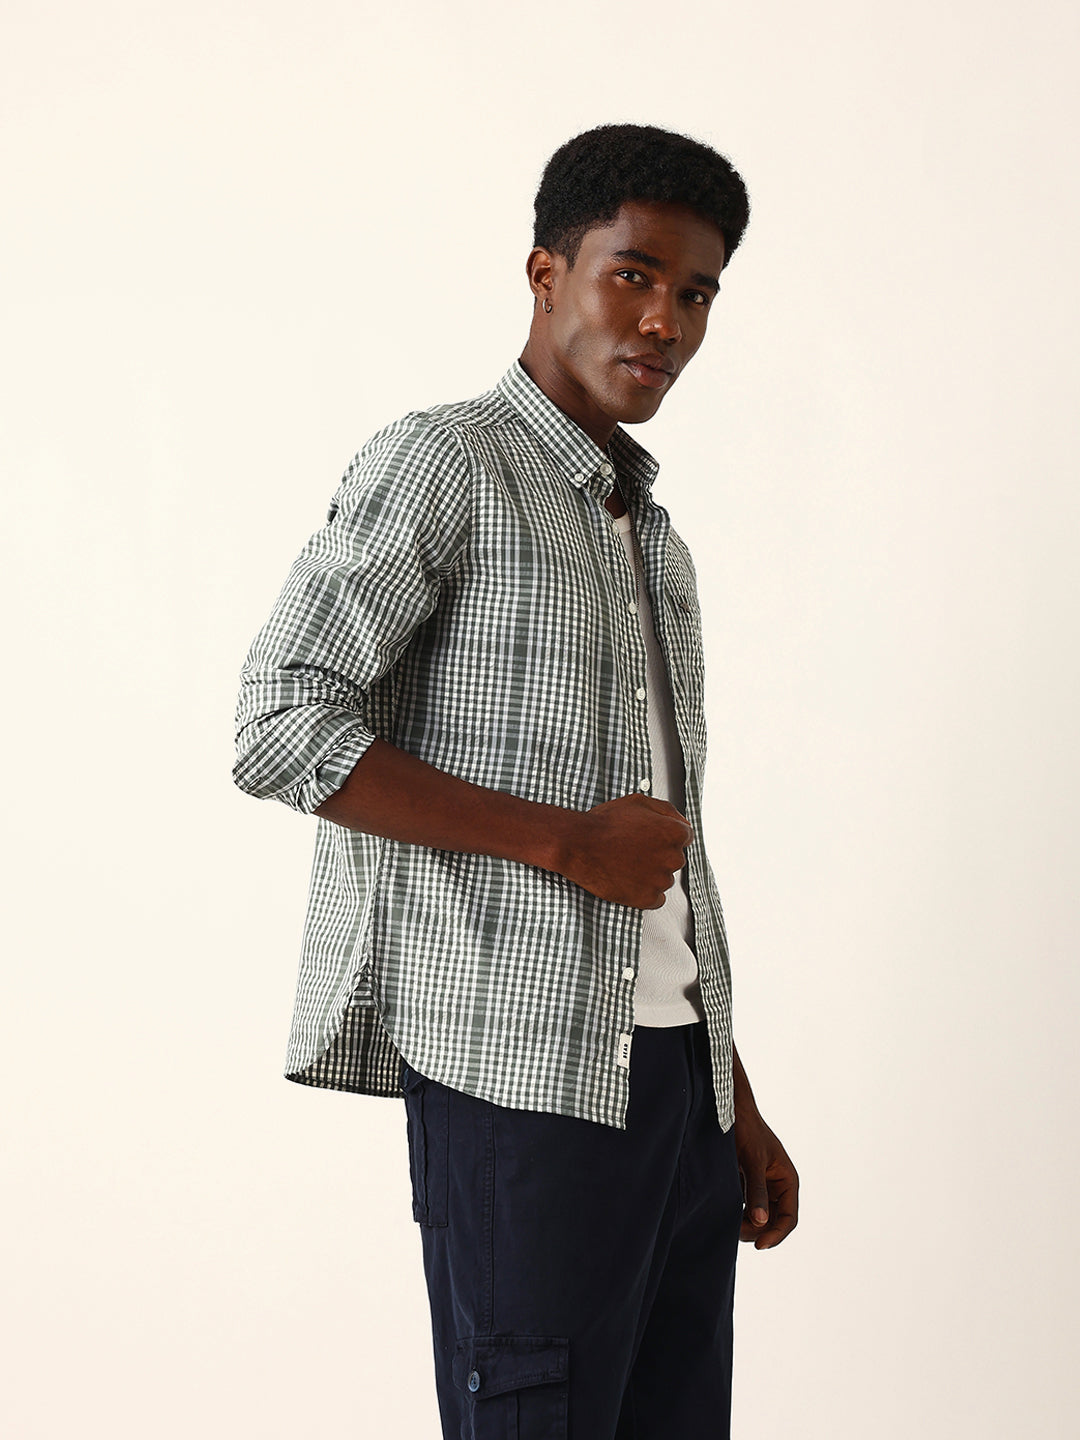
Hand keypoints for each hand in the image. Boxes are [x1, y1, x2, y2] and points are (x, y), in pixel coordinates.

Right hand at [555, 792, 693, 908]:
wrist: (580, 845)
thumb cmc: (606, 823)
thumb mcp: (638, 802)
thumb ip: (667, 811)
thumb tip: (683, 822)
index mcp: (674, 833)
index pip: (684, 837)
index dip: (664, 836)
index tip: (648, 838)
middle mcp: (673, 858)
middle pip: (674, 859)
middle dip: (658, 855)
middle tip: (633, 849)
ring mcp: (661, 880)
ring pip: (664, 879)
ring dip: (651, 874)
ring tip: (626, 864)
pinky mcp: (647, 899)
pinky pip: (656, 898)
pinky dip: (645, 892)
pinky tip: (629, 880)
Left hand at [733, 1105, 798, 1249]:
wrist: (730, 1109)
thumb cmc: (746, 1130)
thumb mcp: (752, 1160)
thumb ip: (756, 1190)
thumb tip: (761, 1222)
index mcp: (787, 1179)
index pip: (789, 1217)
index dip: (776, 1234)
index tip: (759, 1245)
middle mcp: (778, 1185)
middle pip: (773, 1221)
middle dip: (757, 1230)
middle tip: (735, 1231)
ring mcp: (762, 1185)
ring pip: (759, 1216)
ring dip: (746, 1224)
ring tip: (728, 1223)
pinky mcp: (747, 1183)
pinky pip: (746, 1207)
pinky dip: (737, 1213)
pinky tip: (724, 1213)